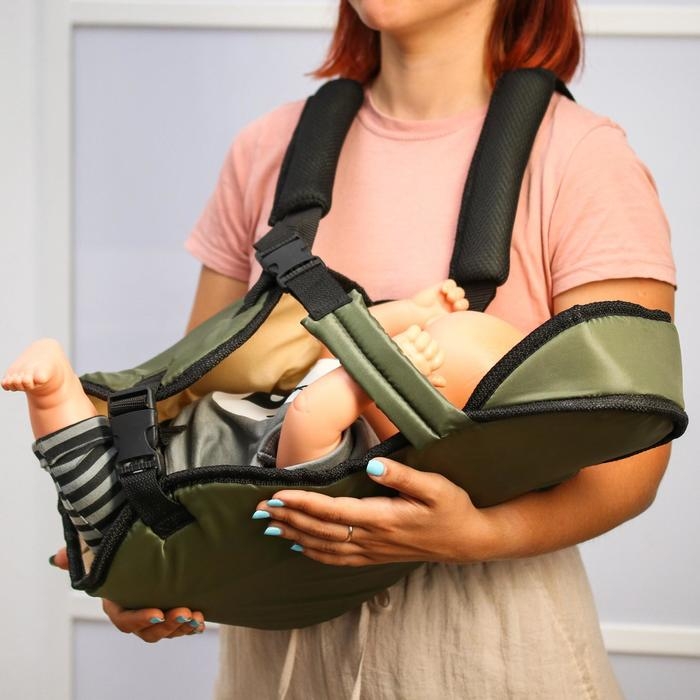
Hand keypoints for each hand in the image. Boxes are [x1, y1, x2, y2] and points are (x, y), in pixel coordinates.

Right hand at [49, 546, 205, 641]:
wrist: (142, 550)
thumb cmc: (118, 552)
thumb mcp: (99, 550)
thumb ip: (81, 555)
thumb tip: (58, 558)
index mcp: (117, 603)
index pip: (125, 619)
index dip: (139, 619)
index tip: (156, 613)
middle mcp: (135, 613)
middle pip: (148, 630)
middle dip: (166, 625)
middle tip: (183, 612)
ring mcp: (155, 614)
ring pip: (166, 630)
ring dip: (181, 627)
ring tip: (195, 617)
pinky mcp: (172, 611)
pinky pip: (180, 625)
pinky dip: (191, 625)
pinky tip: (202, 622)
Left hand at [252, 458, 499, 565]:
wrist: (467, 540)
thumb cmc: (451, 508)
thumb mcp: (434, 486)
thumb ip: (402, 476)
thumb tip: (372, 466)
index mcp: (383, 518)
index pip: (333, 511)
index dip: (303, 504)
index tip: (277, 495)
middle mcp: (372, 538)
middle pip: (321, 530)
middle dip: (288, 519)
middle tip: (258, 509)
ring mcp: (372, 551)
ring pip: (325, 547)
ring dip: (295, 535)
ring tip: (269, 527)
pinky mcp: (375, 557)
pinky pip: (337, 558)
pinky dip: (314, 553)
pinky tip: (299, 546)